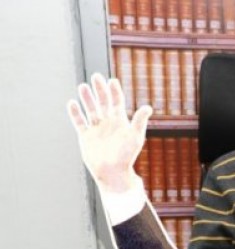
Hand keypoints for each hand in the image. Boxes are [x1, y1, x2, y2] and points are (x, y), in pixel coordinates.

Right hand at [66, 73, 151, 193]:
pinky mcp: (86, 136)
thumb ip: (139, 120)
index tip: (112, 81)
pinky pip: (79, 122)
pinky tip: (72, 103)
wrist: (113, 172)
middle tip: (96, 76)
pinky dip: (75, 113)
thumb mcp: (135, 136)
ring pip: (91, 109)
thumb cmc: (126, 155)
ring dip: (87, 98)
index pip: (117, 102)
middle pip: (103, 102)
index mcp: (120, 121)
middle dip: (100, 90)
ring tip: (83, 86)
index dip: (115, 91)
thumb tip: (148, 107)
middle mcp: (108, 123)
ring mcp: (96, 129)